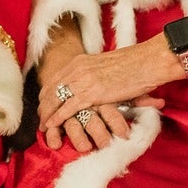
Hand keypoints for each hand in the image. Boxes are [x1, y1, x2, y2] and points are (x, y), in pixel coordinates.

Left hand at [38, 42, 173, 152]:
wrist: (147, 62)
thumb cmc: (134, 65)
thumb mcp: (107, 68)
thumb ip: (97, 76)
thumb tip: (97, 87)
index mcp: (80, 61)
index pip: (55, 79)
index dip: (46, 94)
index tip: (43, 104)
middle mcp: (77, 68)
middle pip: (50, 88)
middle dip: (43, 105)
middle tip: (40, 119)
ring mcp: (82, 80)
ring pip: (54, 99)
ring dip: (46, 114)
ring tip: (42, 126)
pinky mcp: (91, 93)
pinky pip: (67, 107)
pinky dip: (57, 117)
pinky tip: (51, 125)